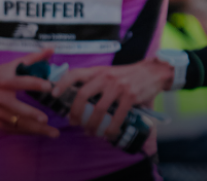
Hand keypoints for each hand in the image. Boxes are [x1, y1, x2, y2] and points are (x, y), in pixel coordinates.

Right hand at [0, 47, 58, 137]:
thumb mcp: (9, 66)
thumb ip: (32, 59)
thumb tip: (51, 49)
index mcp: (4, 81)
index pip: (21, 81)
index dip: (35, 83)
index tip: (49, 86)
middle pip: (18, 108)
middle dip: (32, 114)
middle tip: (46, 119)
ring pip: (18, 123)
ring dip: (36, 129)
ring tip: (53, 133)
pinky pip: (14, 130)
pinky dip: (28, 132)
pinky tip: (40, 133)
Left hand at [51, 58, 172, 139]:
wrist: (153, 72)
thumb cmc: (127, 75)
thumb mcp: (108, 73)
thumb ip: (95, 83)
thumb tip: (78, 99)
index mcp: (97, 71)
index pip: (75, 73)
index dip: (62, 83)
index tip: (54, 94)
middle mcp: (105, 77)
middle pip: (82, 95)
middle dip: (76, 112)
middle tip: (74, 123)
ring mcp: (118, 87)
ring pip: (99, 109)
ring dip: (92, 124)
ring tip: (90, 132)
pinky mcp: (130, 97)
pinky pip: (117, 116)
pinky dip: (111, 128)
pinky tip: (108, 134)